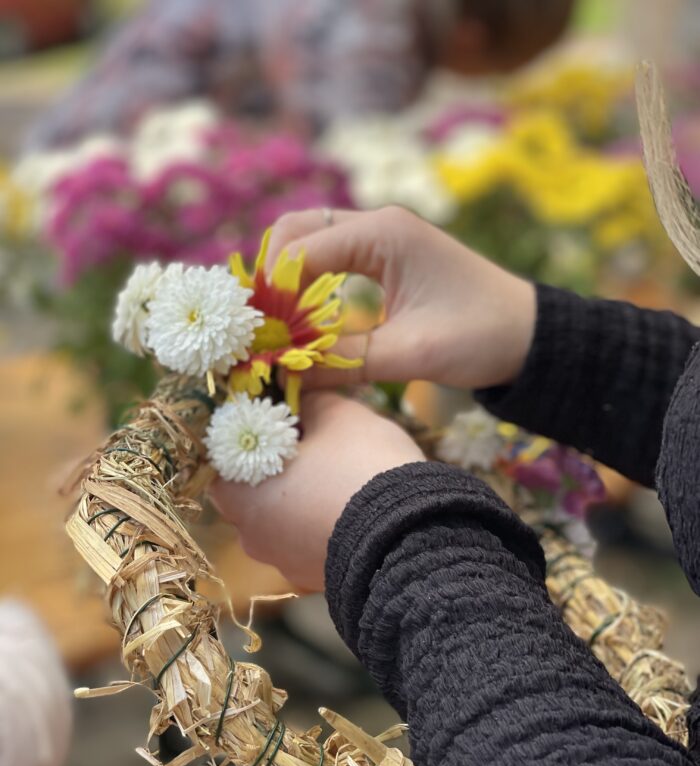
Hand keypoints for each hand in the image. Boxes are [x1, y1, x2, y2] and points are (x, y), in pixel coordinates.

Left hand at [210, 392, 424, 590]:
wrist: (410, 539)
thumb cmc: (361, 468)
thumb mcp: (340, 415)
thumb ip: (310, 403)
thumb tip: (301, 402)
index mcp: (240, 495)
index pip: (222, 463)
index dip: (248, 439)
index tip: (279, 425)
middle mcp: (252, 537)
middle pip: (251, 495)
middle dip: (275, 472)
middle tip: (311, 448)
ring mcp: (284, 564)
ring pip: (282, 523)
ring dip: (301, 503)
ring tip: (339, 479)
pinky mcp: (316, 581)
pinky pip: (310, 545)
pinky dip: (323, 527)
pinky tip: (352, 509)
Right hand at [267, 206, 535, 389]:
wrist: (530, 336)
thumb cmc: (480, 338)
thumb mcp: (409, 354)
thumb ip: (342, 362)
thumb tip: (282, 375)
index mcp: (384, 233)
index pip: (301, 251)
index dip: (271, 292)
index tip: (254, 335)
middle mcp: (378, 224)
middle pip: (295, 231)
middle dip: (269, 275)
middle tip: (258, 326)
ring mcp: (381, 237)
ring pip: (309, 241)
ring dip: (286, 277)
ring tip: (274, 325)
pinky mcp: (385, 256)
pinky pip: (330, 258)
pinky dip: (308, 282)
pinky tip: (303, 319)